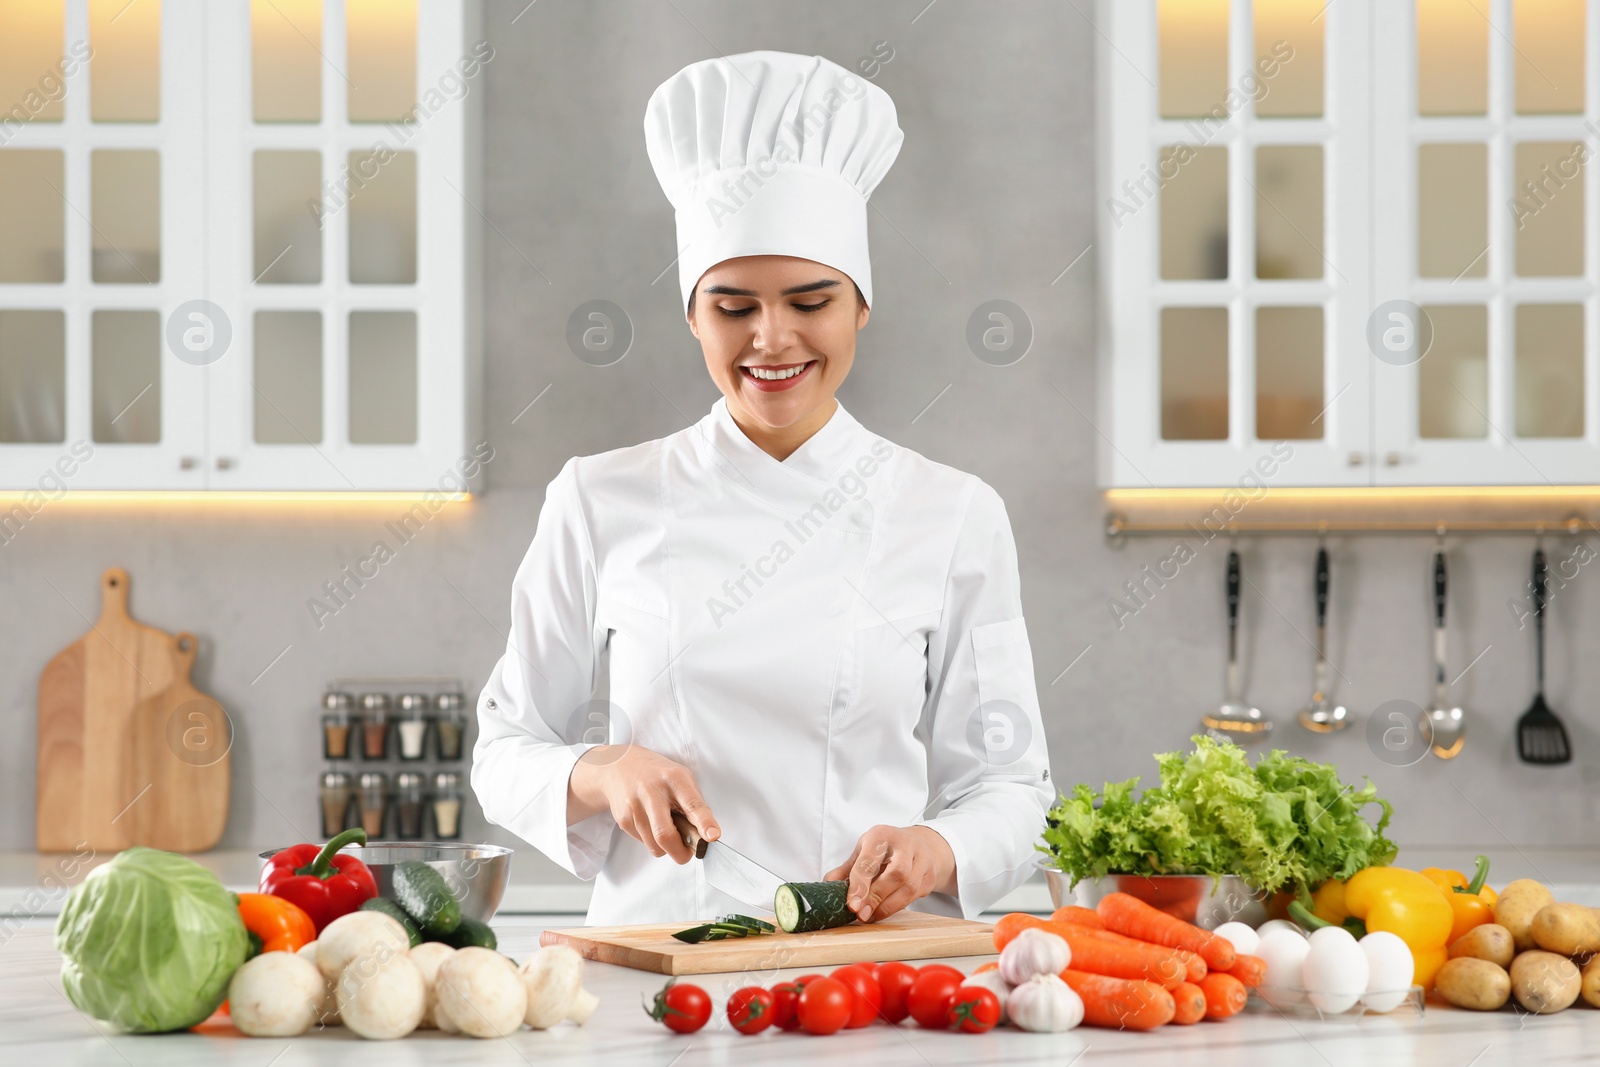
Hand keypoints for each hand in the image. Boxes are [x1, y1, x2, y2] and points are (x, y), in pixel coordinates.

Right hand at [566, 745, 719, 862]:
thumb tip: (705, 834)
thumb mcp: (681, 777)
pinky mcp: (623, 818)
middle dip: (680, 853)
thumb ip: (693, 803)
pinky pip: (643, 842)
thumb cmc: (658, 774)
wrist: (619, 766)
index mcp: (674, 779)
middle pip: (665, 834)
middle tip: (687, 854)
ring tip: (668, 831)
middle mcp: (652, 791)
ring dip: (666, 848)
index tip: (712, 836)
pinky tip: (651, 823)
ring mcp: (634, 805)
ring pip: (654, 845)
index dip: (704, 822)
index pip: (692, 804)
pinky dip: (652, 841)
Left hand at [824, 825, 956, 922]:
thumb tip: (827, 886)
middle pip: (896, 874)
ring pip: (909, 887)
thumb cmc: (884, 849)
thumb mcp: (863, 852)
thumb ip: (846, 870)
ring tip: (871, 916)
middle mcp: (905, 844)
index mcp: (882, 835)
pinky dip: (898, 907)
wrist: (919, 844)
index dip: (860, 884)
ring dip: (888, 906)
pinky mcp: (930, 876)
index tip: (852, 904)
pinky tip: (884, 911)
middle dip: (877, 897)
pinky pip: (916, 896)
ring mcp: (922, 860)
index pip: (870, 860)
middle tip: (861, 914)